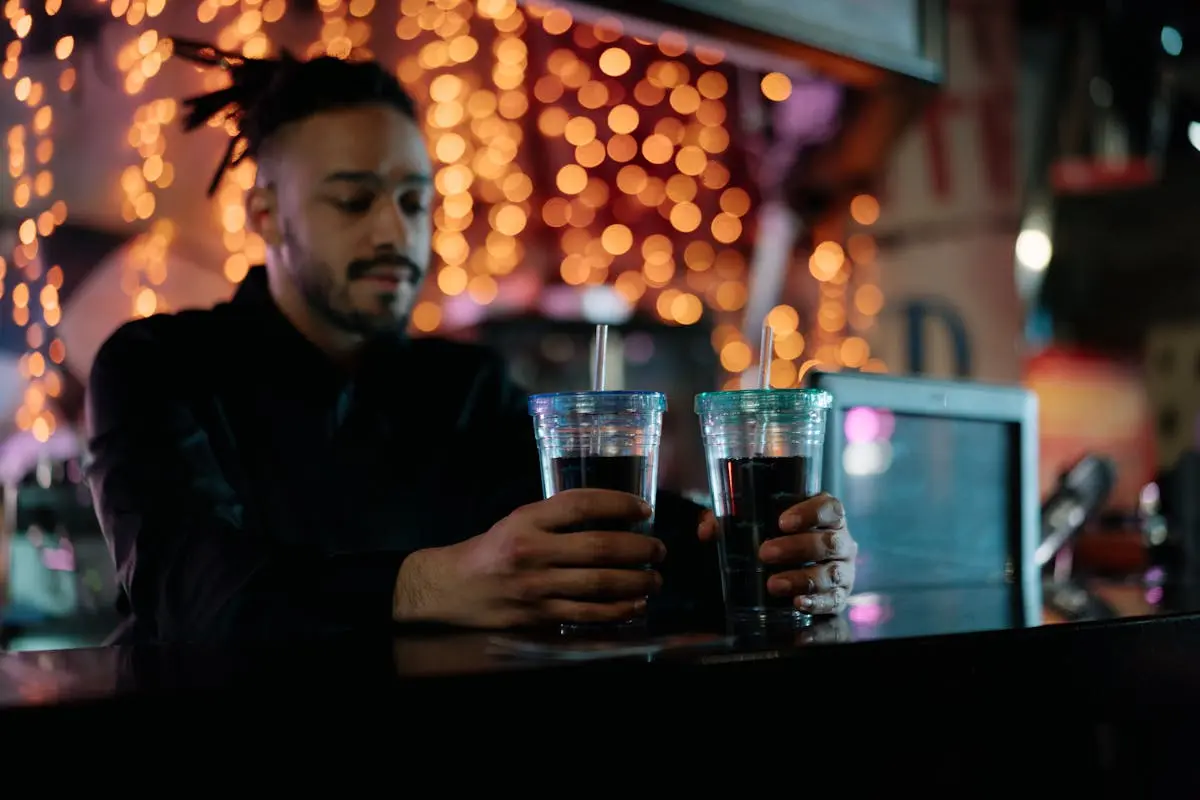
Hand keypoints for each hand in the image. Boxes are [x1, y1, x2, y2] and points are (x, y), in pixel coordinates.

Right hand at [395, 489, 665, 628]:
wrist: (451, 590)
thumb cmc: (490, 552)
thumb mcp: (518, 521)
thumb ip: (558, 519)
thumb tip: (613, 519)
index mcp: (526, 521)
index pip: (581, 505)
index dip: (619, 504)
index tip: (643, 509)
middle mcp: (532, 553)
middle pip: (600, 548)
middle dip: (639, 549)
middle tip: (659, 550)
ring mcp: (536, 589)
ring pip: (600, 584)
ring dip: (637, 582)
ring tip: (655, 579)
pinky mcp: (539, 618)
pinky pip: (588, 615)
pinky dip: (618, 610)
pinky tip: (635, 604)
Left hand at [698, 493, 855, 614]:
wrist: (796, 569)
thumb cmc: (776, 538)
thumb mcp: (754, 525)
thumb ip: (729, 521)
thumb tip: (706, 530)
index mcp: (827, 516)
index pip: (829, 507)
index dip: (810, 513)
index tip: (782, 522)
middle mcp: (841, 541)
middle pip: (828, 542)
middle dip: (797, 548)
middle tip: (765, 554)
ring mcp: (844, 570)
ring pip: (831, 573)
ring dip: (802, 579)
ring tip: (773, 585)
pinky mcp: (840, 596)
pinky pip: (834, 602)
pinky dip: (816, 604)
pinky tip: (797, 604)